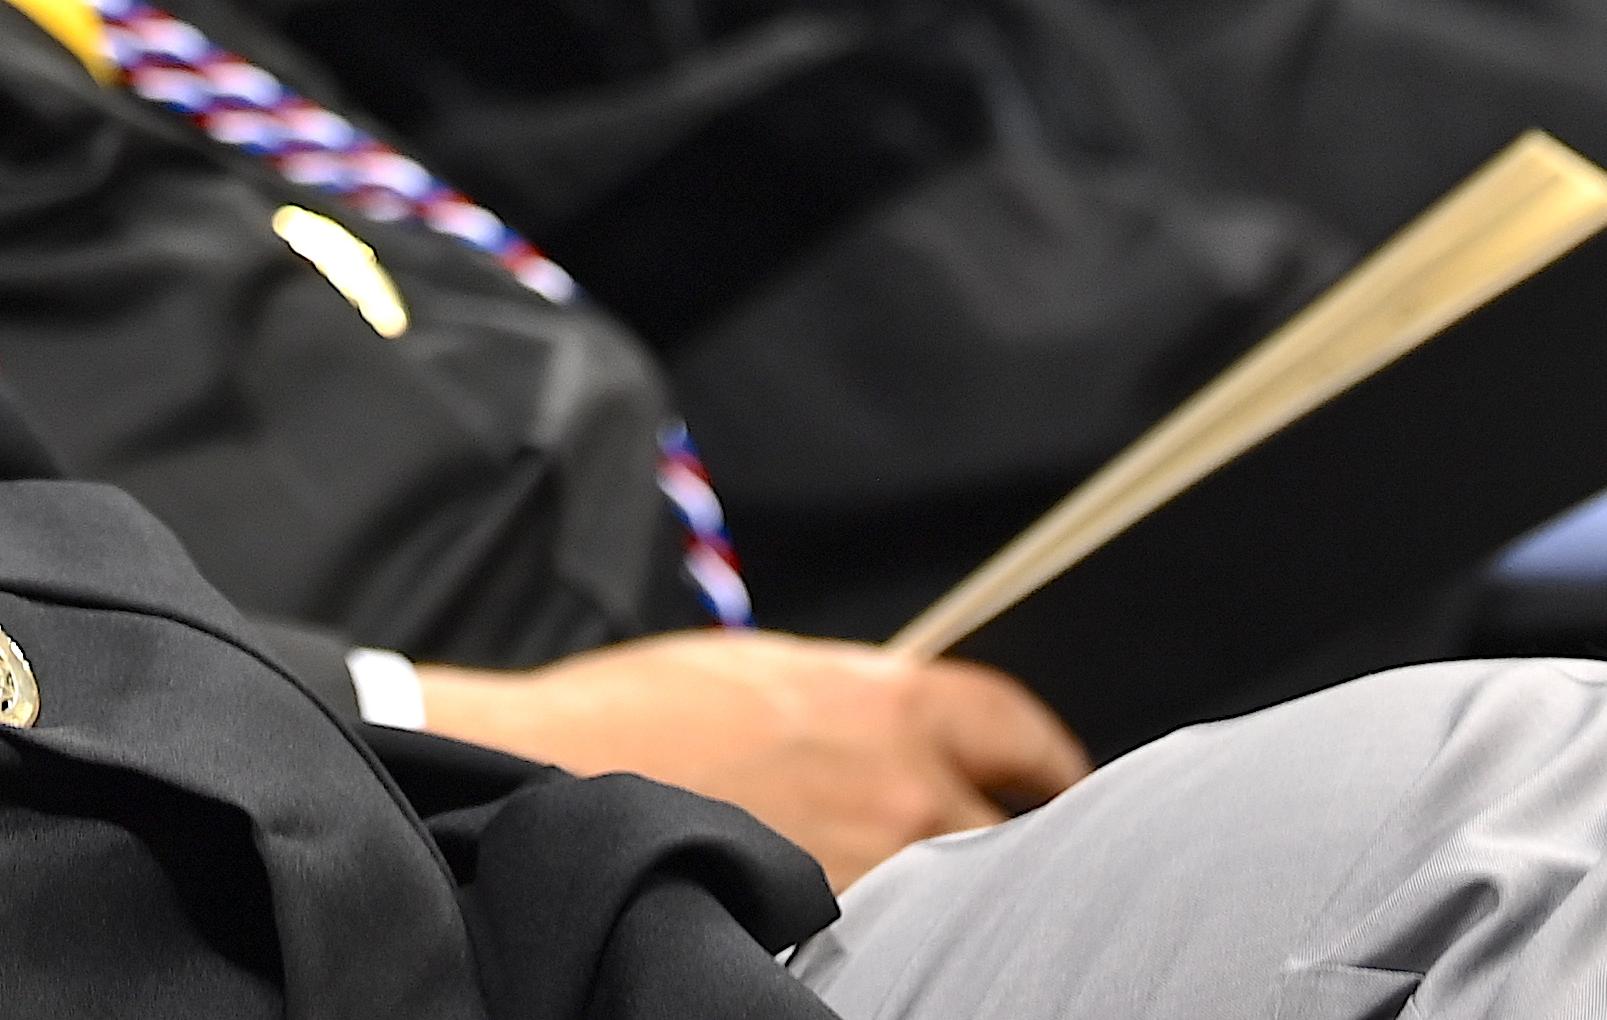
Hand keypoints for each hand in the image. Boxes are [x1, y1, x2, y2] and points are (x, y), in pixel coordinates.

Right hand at [414, 634, 1086, 888]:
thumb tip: (896, 724)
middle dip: (1016, 833)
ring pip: (960, 890)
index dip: (1050, 759)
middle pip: (1014, 825)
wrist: (550, 776)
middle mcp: (898, 784)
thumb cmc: (640, 713)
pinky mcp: (824, 929)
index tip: (1056, 777)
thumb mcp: (764, 668)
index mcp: (889, 700)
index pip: (1019, 730)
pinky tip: (874, 929)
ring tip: (943, 902)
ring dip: (957, 889)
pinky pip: (896, 937)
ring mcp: (870, 868)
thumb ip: (852, 696)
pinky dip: (896, 932)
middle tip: (1019, 852)